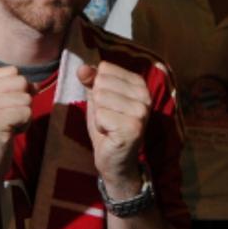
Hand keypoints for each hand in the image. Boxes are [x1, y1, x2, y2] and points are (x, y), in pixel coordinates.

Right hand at [0, 67, 31, 185]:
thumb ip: (14, 89)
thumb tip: (36, 83)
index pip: (14, 71)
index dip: (16, 92)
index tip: (0, 110)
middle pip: (22, 82)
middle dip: (22, 102)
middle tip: (5, 120)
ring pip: (26, 98)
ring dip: (23, 115)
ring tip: (5, 127)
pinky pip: (27, 113)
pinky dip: (24, 126)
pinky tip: (8, 134)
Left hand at [77, 62, 149, 186]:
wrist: (116, 161)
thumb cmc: (107, 127)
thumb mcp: (97, 99)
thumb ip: (91, 80)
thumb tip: (82, 67)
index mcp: (139, 83)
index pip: (105, 68)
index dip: (98, 88)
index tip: (109, 105)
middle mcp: (145, 95)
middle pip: (101, 82)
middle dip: (97, 103)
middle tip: (108, 118)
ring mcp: (141, 111)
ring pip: (100, 97)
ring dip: (98, 115)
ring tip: (109, 126)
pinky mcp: (133, 127)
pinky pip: (100, 115)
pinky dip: (100, 126)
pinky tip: (110, 134)